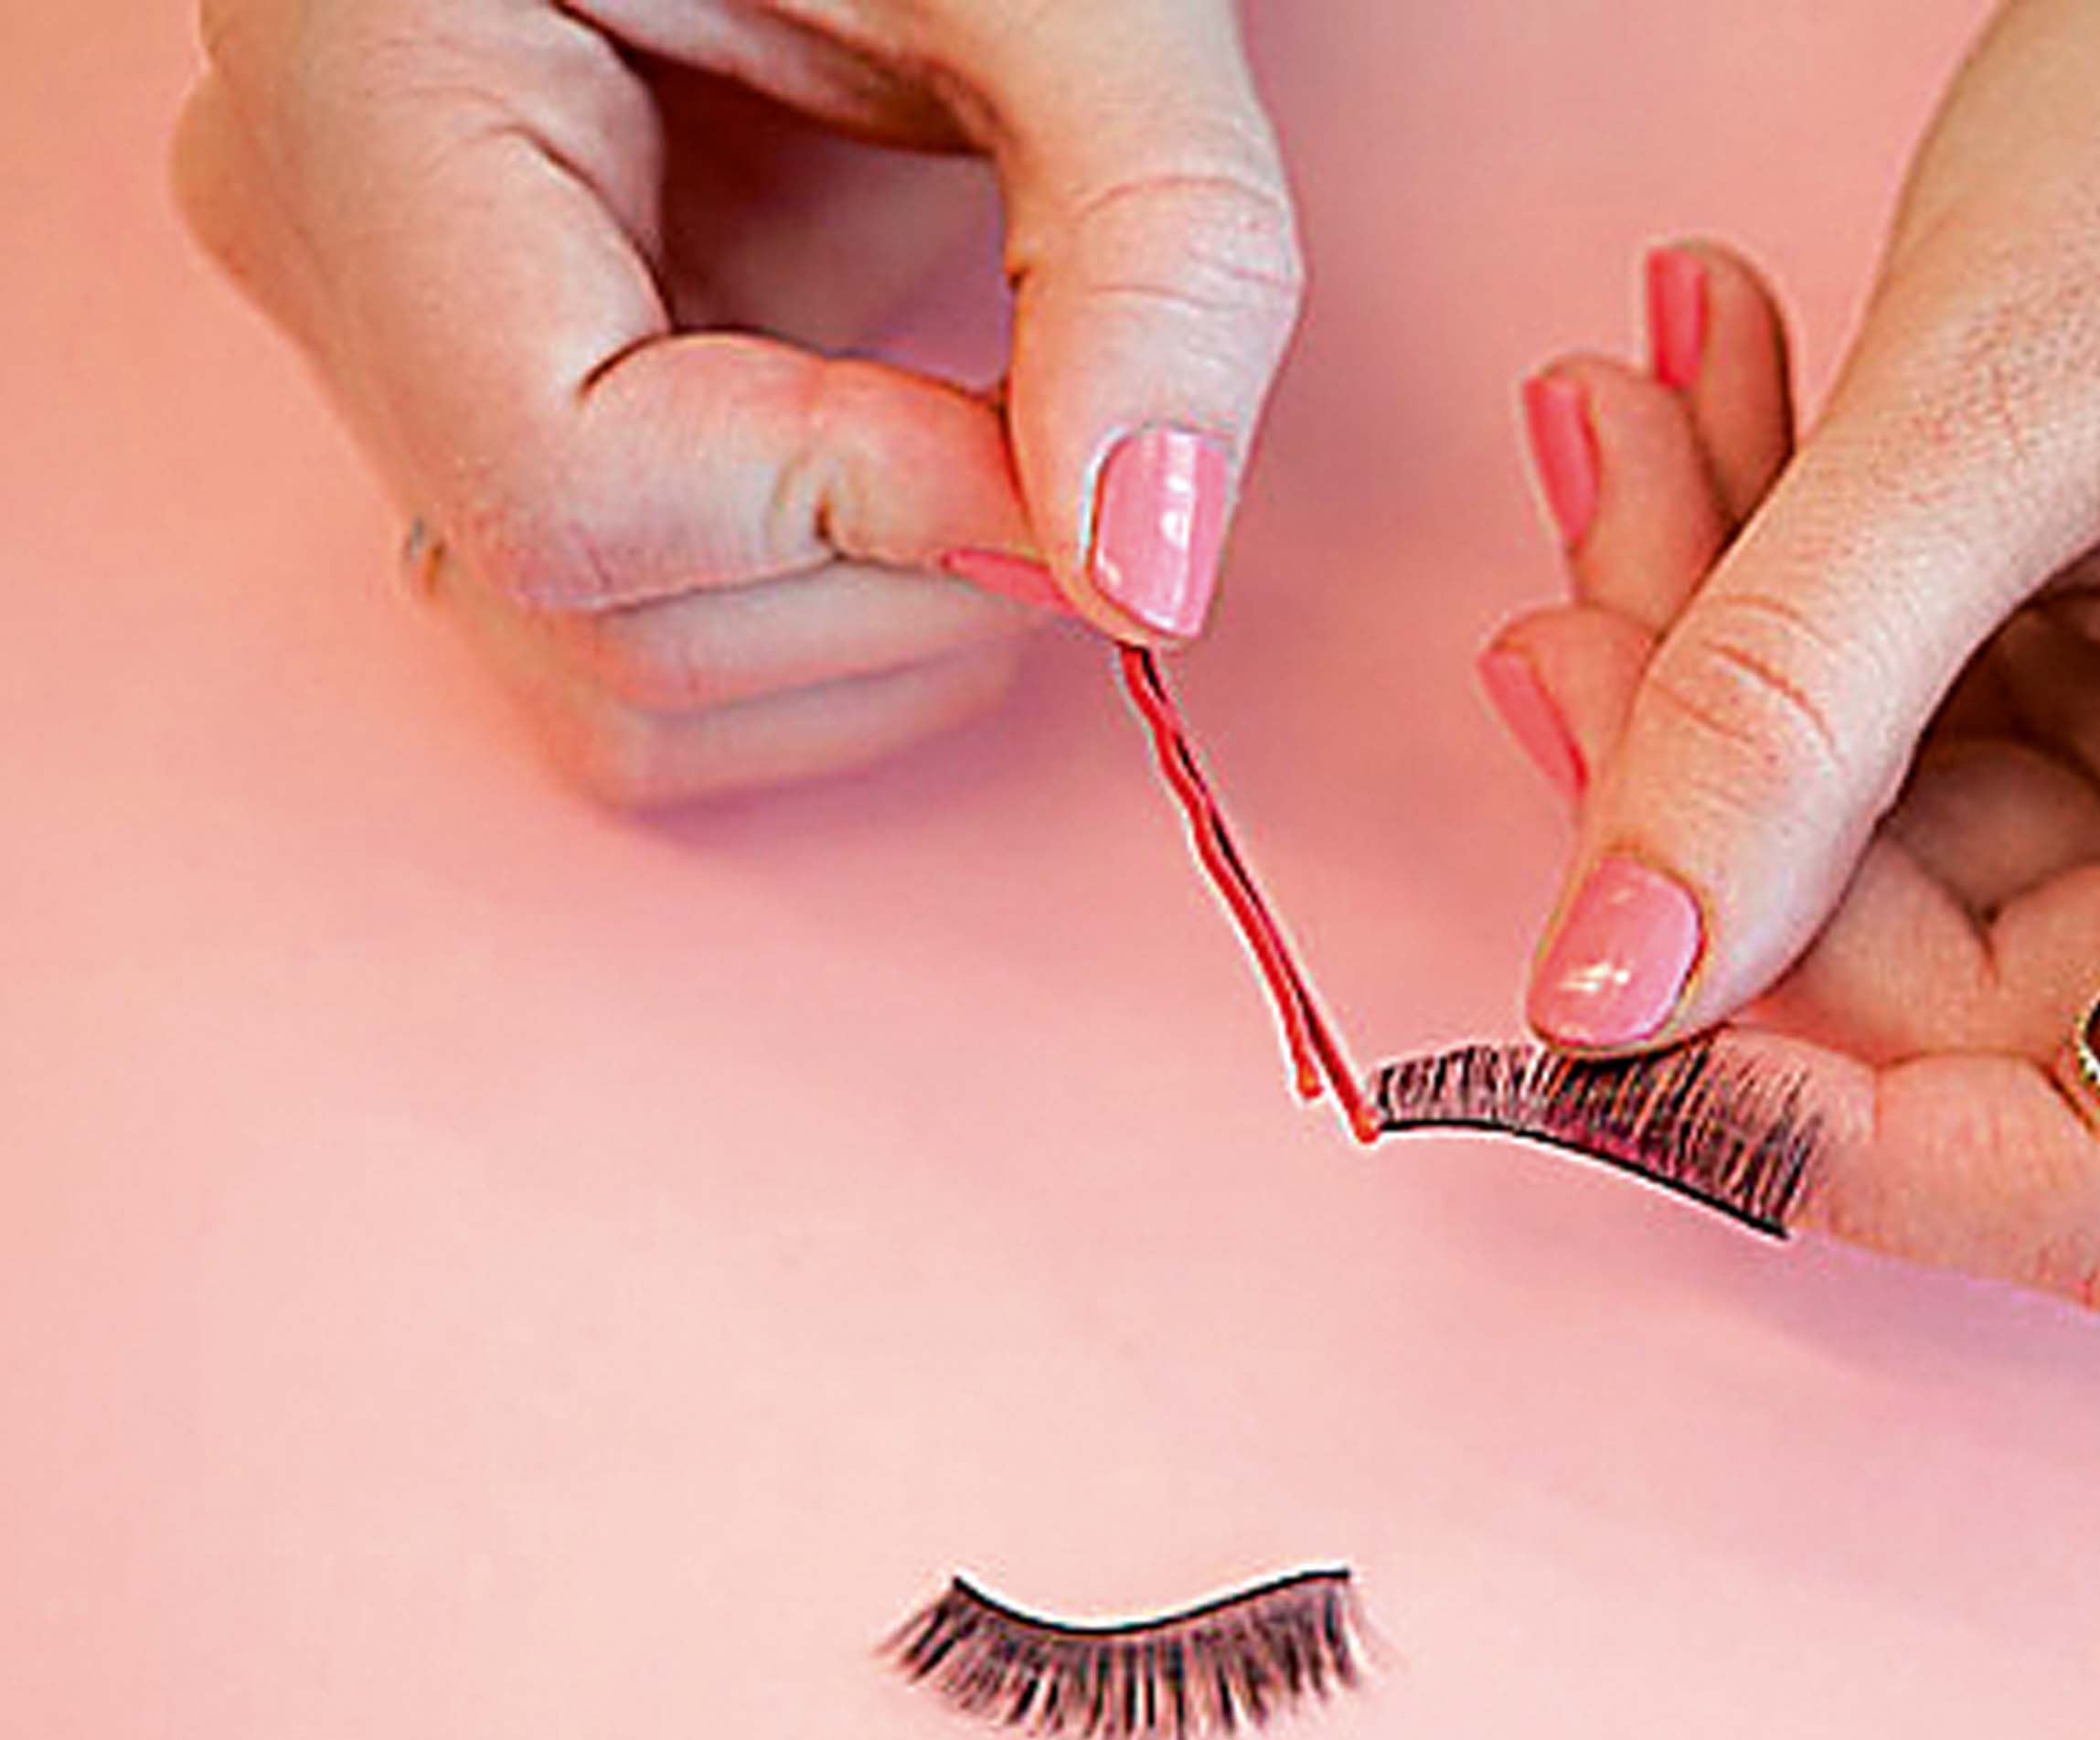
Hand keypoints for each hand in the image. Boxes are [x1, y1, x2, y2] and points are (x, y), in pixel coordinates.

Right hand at [176, 0, 1299, 802]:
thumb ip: (1151, 240)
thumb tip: (1152, 567)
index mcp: (371, 83)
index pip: (567, 485)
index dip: (854, 519)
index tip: (1060, 464)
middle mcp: (335, 243)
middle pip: (599, 624)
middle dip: (895, 591)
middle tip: (1067, 436)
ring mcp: (407, 350)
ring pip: (616, 684)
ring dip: (874, 630)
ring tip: (1007, 443)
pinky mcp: (514, 412)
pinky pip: (652, 639)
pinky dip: (842, 613)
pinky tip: (939, 468)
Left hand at [1483, 0, 2099, 1314]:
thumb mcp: (2003, 399)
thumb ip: (1783, 712)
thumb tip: (1600, 994)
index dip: (1841, 1135)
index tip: (1606, 1007)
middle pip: (1971, 1012)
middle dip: (1724, 810)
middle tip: (1574, 574)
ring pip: (1906, 878)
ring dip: (1723, 672)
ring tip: (1631, 417)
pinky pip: (1929, 761)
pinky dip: (1790, 616)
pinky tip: (1705, 426)